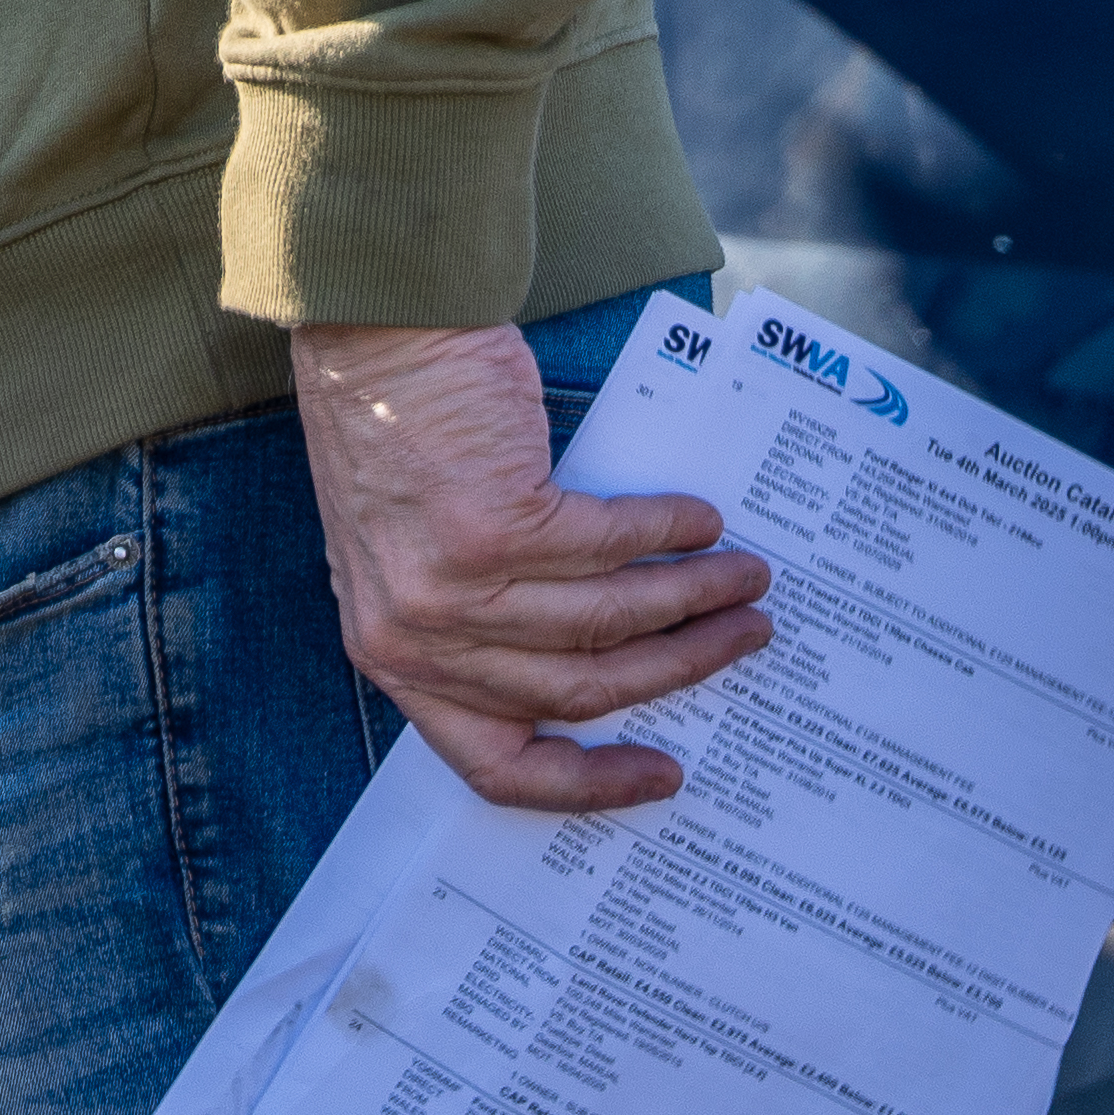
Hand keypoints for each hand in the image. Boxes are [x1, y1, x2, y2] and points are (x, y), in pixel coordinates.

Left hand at [288, 318, 771, 813]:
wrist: (370, 330)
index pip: (496, 764)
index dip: (591, 784)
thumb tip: (612, 655)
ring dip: (693, 598)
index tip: (665, 773)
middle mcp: (418, 638)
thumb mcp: (413, 557)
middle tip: (742, 635)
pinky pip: (612, 548)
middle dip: (681, 666)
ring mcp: (451, 588)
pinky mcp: (491, 528)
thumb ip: (483, 623)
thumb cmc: (398, 434)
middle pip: (582, 689)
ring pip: (609, 619)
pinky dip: (667, 533)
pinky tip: (699, 520)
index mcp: (396, 660)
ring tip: (743, 577)